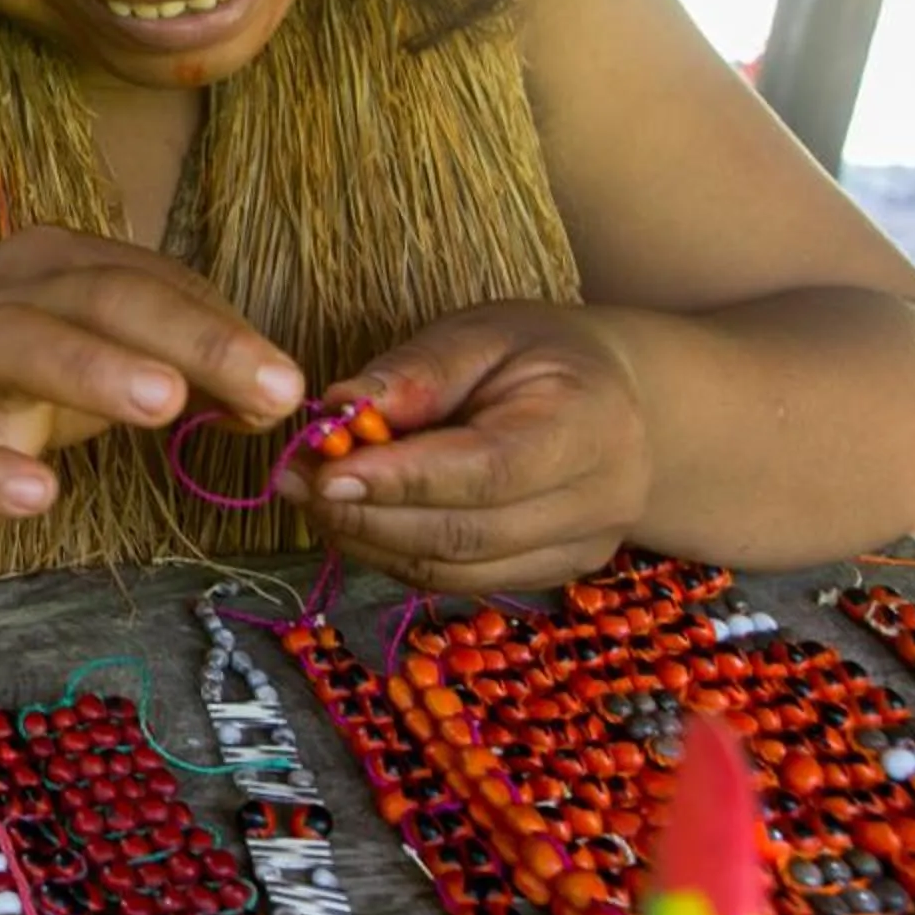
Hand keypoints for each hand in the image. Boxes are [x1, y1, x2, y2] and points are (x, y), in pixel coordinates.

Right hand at [0, 226, 307, 526]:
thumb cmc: (14, 369)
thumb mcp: (98, 341)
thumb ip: (179, 354)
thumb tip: (274, 390)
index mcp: (59, 264)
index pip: (153, 283)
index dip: (224, 330)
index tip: (286, 386)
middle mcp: (9, 296)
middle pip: (104, 298)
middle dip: (192, 338)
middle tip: (270, 385)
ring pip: (21, 346)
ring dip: (94, 370)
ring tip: (164, 403)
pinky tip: (37, 494)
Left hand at [279, 302, 651, 594]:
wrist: (620, 403)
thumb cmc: (542, 356)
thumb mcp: (484, 333)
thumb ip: (417, 372)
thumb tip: (341, 407)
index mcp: (589, 426)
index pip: (487, 470)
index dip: (401, 480)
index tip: (325, 470)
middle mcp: (597, 502)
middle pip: (465, 534)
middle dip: (367, 513)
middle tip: (294, 481)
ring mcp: (578, 551)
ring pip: (453, 570)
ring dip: (369, 540)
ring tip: (311, 496)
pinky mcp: (550, 576)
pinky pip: (456, 580)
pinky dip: (394, 556)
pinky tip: (355, 519)